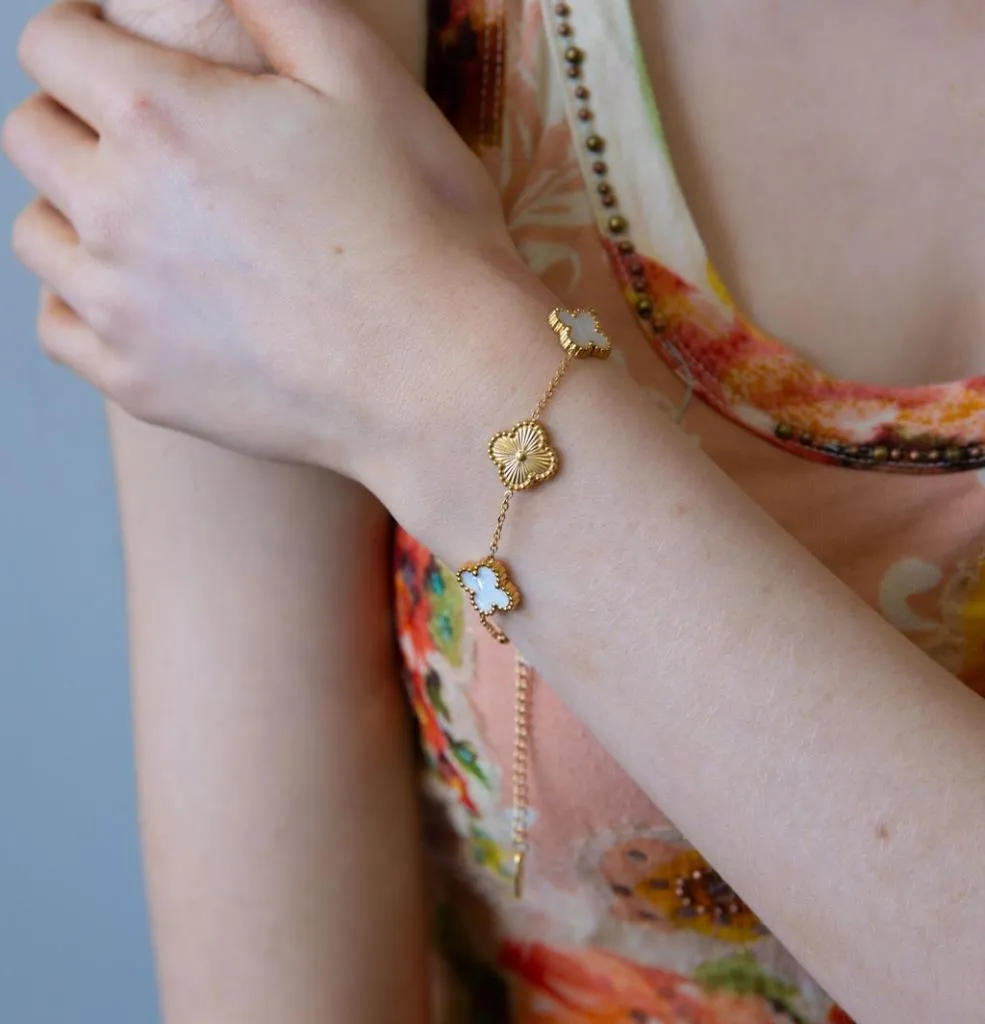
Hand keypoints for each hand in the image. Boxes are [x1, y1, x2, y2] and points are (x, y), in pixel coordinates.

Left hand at [3, 0, 524, 477]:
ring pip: (36, 234)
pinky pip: (57, 327)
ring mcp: (119, 307)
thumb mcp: (363, 77)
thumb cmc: (422, 230)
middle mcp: (115, 209)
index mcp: (160, 117)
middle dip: (73, 116)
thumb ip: (271, 0)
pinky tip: (139, 299)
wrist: (441, 378)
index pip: (51, 42)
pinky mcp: (137, 384)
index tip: (118, 48)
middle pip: (29, 135)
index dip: (82, 29)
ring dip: (74, 211)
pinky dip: (83, 303)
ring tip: (145, 223)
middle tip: (143, 139)